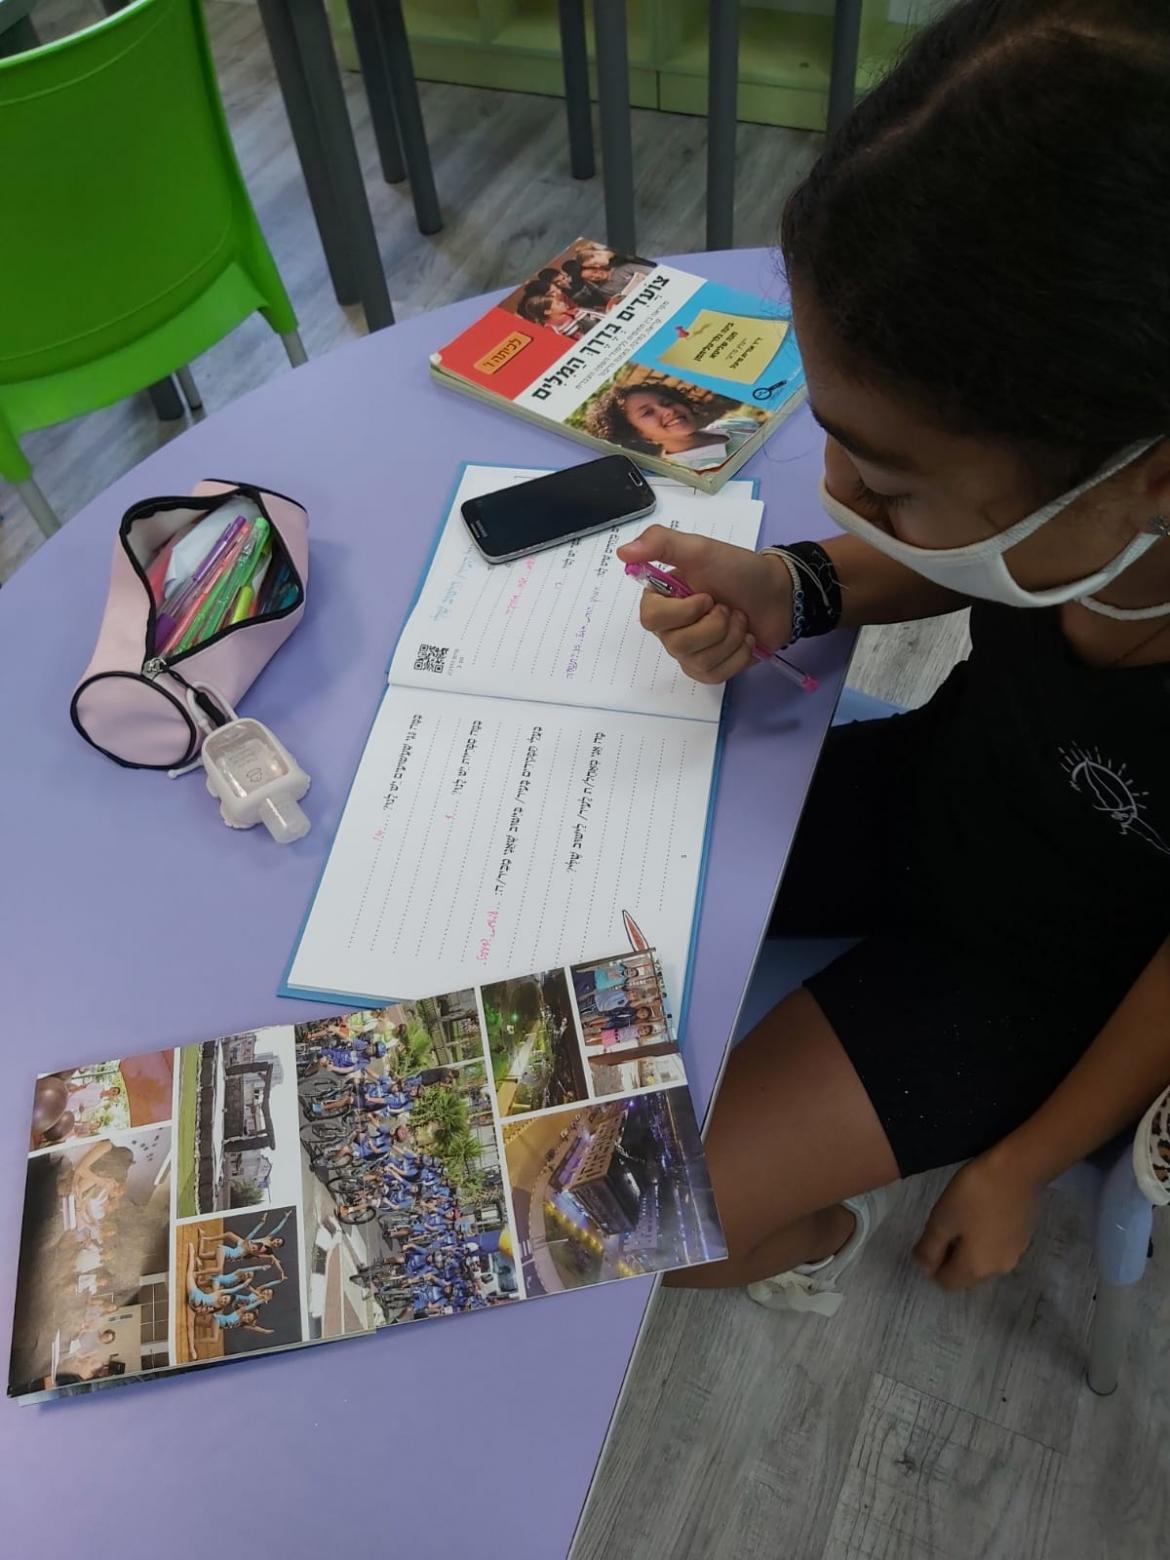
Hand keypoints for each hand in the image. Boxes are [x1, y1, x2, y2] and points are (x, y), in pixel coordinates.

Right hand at [616, 526, 792, 685]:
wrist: (778, 594)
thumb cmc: (738, 571)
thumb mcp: (700, 549)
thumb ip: (661, 544)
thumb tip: (621, 551)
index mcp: (662, 600)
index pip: (651, 619)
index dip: (682, 612)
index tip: (706, 596)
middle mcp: (670, 629)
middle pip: (677, 644)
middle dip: (714, 625)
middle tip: (727, 607)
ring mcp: (689, 653)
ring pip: (699, 660)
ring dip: (730, 637)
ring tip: (740, 619)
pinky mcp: (710, 670)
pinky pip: (715, 675)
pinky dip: (738, 655)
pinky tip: (745, 639)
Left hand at [913, 1155, 1042, 1290]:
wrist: (1019, 1169)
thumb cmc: (974, 1194)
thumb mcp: (942, 1218)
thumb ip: (929, 1247)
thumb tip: (923, 1269)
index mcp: (976, 1269)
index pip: (946, 1282)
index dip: (931, 1264)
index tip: (930, 1237)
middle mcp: (998, 1270)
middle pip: (965, 1275)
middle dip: (950, 1256)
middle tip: (945, 1223)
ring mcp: (1015, 1254)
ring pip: (982, 1261)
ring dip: (968, 1248)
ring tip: (963, 1216)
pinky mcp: (1024, 1238)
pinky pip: (996, 1248)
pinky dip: (985, 1239)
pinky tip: (982, 1213)